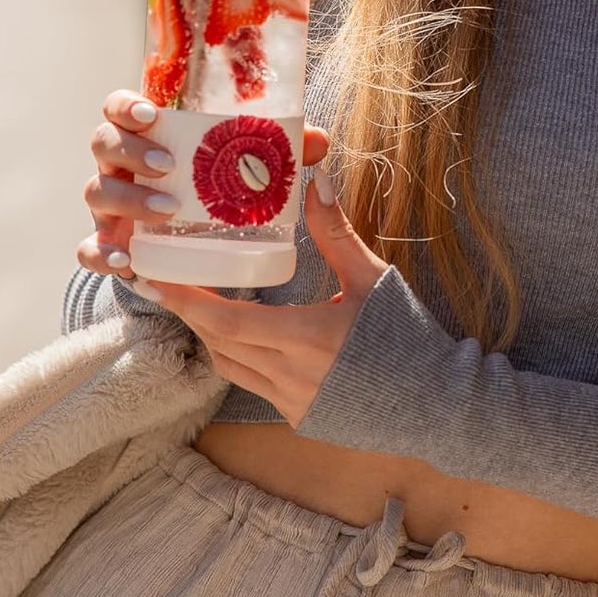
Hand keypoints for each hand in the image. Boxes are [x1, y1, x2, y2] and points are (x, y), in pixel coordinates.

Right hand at [78, 89, 328, 275]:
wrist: (200, 239)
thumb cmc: (220, 183)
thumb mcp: (250, 164)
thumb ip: (284, 150)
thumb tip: (319, 142)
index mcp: (147, 133)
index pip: (118, 106)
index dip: (125, 105)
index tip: (152, 114)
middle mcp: (120, 163)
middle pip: (103, 144)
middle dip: (130, 151)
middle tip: (167, 164)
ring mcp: (111, 204)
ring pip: (97, 192)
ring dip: (128, 199)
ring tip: (168, 209)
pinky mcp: (110, 243)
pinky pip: (89, 249)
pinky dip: (101, 253)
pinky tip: (128, 260)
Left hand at [130, 179, 388, 426]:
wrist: (438, 401)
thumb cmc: (407, 335)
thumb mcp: (372, 277)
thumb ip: (336, 232)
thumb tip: (316, 180)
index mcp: (305, 338)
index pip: (226, 322)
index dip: (187, 301)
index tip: (158, 279)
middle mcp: (290, 377)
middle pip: (218, 344)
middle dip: (190, 313)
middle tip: (168, 281)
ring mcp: (292, 402)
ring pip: (230, 368)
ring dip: (210, 336)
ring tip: (197, 303)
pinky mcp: (299, 417)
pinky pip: (252, 385)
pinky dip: (236, 357)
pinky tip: (238, 334)